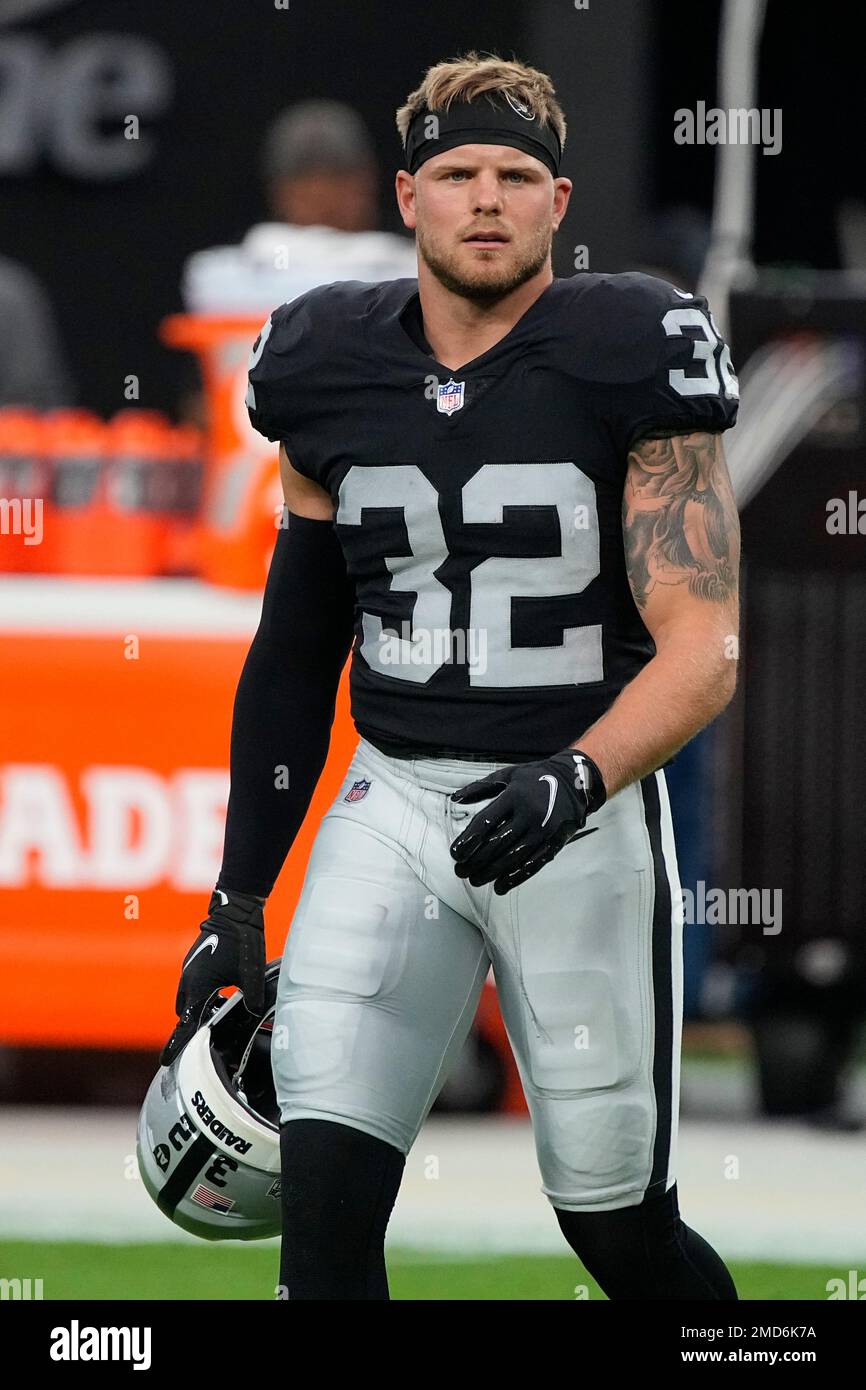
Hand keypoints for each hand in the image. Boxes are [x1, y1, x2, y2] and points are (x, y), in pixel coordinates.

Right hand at [159, 885, 266, 1066]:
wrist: (234, 911)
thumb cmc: (241, 941)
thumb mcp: (250, 974)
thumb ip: (251, 998)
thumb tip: (253, 1015)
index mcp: (199, 987)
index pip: (186, 1024)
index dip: (178, 1044)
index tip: (165, 1061)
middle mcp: (189, 980)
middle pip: (186, 1014)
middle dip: (193, 1027)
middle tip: (203, 1041)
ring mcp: (190, 970)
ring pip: (189, 1000)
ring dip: (199, 1010)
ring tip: (218, 1018)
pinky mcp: (195, 963)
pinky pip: (194, 987)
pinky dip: (202, 996)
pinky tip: (221, 996)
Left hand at [449, 749, 605, 894]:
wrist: (576, 780)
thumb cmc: (536, 778)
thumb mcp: (508, 775)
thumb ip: (481, 787)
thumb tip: (456, 798)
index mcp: (514, 796)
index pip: (485, 822)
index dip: (468, 840)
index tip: (456, 854)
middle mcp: (528, 813)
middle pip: (497, 843)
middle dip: (475, 861)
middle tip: (461, 871)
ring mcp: (543, 830)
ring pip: (513, 857)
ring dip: (491, 872)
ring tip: (476, 880)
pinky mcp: (554, 842)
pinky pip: (533, 864)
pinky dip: (516, 877)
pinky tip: (501, 886)